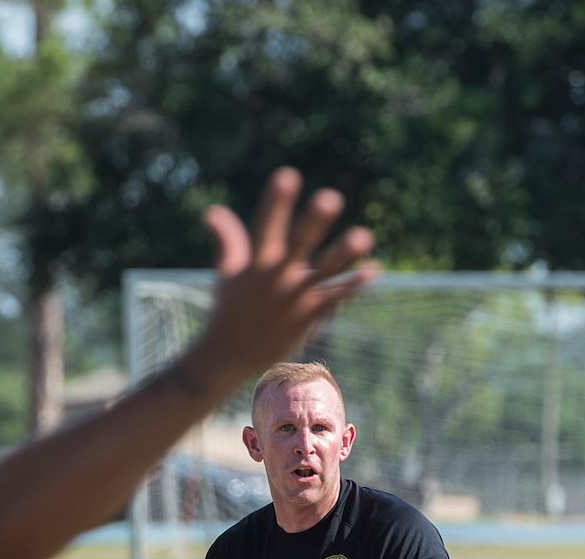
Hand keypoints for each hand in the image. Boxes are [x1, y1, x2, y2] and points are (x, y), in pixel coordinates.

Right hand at [191, 169, 377, 384]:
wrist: (227, 357)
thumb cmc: (230, 309)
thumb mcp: (228, 272)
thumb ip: (227, 239)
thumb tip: (211, 211)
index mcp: (255, 262)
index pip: (266, 226)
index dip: (277, 202)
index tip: (287, 176)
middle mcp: (275, 277)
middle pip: (297, 245)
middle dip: (312, 223)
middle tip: (330, 198)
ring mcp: (293, 298)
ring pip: (323, 272)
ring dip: (344, 255)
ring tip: (365, 236)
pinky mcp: (306, 317)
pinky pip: (334, 297)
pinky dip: (353, 285)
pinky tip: (373, 270)